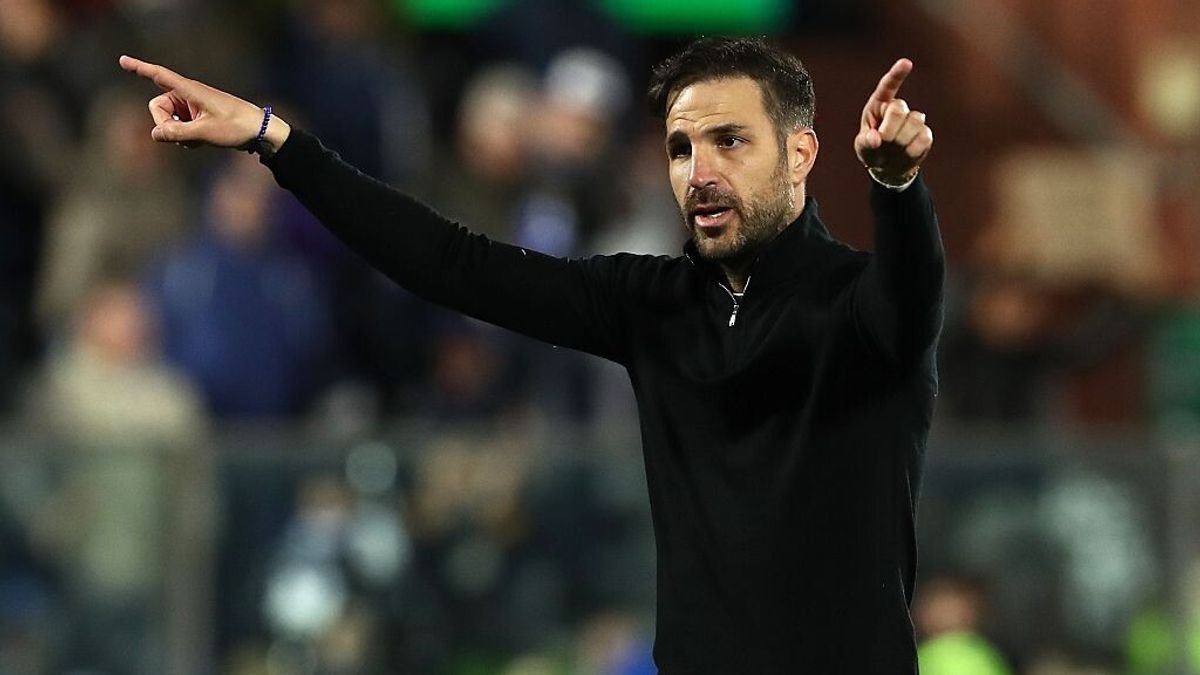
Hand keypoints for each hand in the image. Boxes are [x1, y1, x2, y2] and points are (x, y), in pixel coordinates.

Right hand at [118, 55, 289, 152]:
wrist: (260, 131)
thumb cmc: (235, 127)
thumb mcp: (205, 133)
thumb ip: (177, 133)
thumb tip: (154, 134)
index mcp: (190, 91)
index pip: (159, 76)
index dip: (139, 68)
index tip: (122, 60)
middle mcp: (188, 95)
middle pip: (158, 107)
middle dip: (164, 124)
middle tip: (184, 137)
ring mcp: (192, 106)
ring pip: (168, 120)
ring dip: (176, 133)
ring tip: (197, 141)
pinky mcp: (197, 117)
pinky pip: (179, 127)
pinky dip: (185, 136)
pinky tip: (200, 143)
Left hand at [853, 59, 932, 185]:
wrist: (889, 168)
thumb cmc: (872, 152)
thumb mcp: (862, 148)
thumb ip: (865, 142)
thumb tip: (876, 139)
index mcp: (878, 106)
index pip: (887, 86)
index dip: (897, 74)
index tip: (906, 63)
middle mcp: (897, 108)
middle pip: (898, 108)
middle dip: (889, 129)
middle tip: (883, 143)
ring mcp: (913, 120)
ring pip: (915, 121)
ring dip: (901, 140)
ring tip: (894, 149)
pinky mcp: (925, 133)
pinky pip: (924, 138)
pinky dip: (912, 150)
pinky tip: (905, 153)